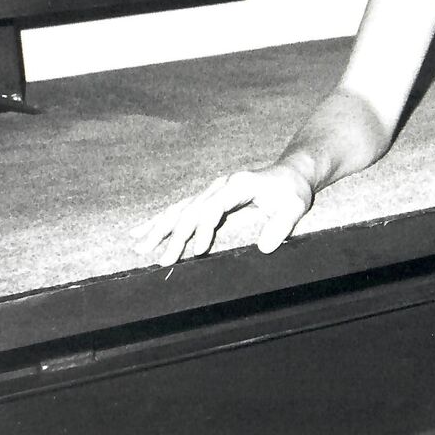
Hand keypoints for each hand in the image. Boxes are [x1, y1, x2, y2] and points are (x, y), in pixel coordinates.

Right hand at [130, 161, 315, 266]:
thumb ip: (282, 225)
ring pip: (180, 209)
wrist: (289, 175)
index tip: (198, 251)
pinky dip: (161, 220)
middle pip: (191, 210)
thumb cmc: (292, 192)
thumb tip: (264, 247)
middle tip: (162, 260)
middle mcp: (220, 185)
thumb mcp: (295, 206)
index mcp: (238, 185)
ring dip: (159, 228)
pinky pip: (180, 209)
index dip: (204, 228)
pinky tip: (141, 230)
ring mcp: (211, 190)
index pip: (214, 207)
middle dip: (175, 235)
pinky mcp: (208, 198)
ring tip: (138, 245)